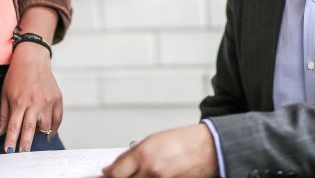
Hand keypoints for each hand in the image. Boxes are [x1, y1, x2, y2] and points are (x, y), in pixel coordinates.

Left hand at [0, 41, 62, 151]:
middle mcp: (35, 102)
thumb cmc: (16, 75)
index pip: (15, 127)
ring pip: (46, 125)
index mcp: (19, 101)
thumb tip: (0, 133)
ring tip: (34, 137)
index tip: (10, 150)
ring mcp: (48, 101)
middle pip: (30, 129)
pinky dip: (54, 128)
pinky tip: (48, 133)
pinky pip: (58, 118)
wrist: (33, 58)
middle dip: (26, 144)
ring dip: (39, 134)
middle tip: (23, 153)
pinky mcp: (57, 98)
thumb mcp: (5, 94)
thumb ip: (4, 115)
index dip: (12, 140)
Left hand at [102, 124, 217, 177]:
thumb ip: (129, 157)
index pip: (115, 174)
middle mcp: (151, 171)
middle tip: (123, 176)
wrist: (207, 149)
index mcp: (144, 155)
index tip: (107, 176)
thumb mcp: (151, 141)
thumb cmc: (182, 142)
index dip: (109, 176)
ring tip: (140, 176)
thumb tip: (111, 169)